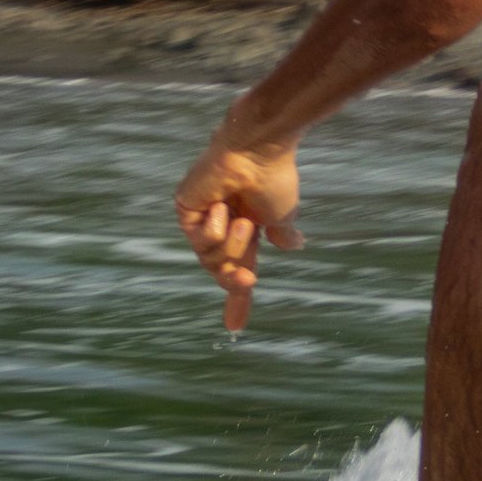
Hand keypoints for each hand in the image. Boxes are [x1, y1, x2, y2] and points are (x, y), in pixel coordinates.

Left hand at [174, 127, 303, 331]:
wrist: (257, 152)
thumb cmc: (273, 179)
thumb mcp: (282, 215)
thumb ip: (282, 233)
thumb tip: (295, 245)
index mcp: (246, 228)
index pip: (240, 270)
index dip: (238, 300)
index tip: (234, 328)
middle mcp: (223, 224)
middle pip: (223, 270)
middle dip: (235, 279)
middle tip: (248, 280)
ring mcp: (202, 216)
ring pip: (210, 257)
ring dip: (230, 245)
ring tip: (241, 219)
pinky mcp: (186, 207)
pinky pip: (198, 238)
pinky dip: (213, 228)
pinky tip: (220, 205)